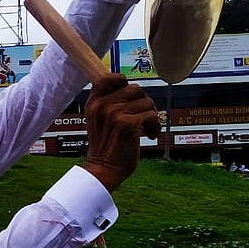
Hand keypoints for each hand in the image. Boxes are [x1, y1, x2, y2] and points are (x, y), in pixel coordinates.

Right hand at [82, 74, 160, 191]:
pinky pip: (151, 115)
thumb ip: (109, 103)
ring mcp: (114, 114)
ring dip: (151, 117)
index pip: (108, 78)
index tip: (130, 96)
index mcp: (93, 103)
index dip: (123, 82)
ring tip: (145, 129)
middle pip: (135, 89)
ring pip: (146, 102)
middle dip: (143, 103)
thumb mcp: (99, 120)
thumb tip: (133, 90)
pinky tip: (149, 135)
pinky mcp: (127, 124)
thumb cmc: (106, 146)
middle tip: (142, 118)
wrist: (104, 169)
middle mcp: (102, 106)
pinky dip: (155, 127)